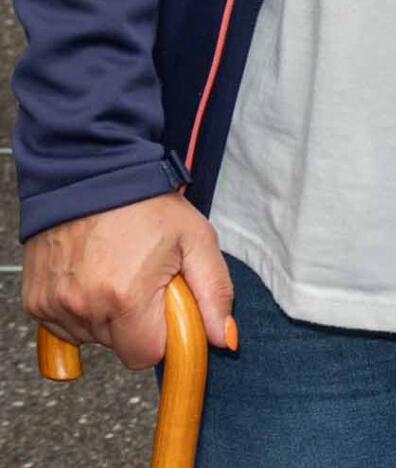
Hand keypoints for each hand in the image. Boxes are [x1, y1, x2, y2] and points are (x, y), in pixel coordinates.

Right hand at [22, 193, 237, 368]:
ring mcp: (55, 306)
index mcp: (126, 297)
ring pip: (92, 337)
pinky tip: (92, 276)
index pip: (147, 356)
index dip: (164, 336)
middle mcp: (84, 306)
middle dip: (138, 322)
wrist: (90, 176)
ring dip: (109, 316)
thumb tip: (224, 339)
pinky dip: (82, 309)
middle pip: (120, 346)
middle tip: (145, 280)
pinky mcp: (35, 302)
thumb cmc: (145, 206)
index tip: (169, 311)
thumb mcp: (197, 241)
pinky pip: (65, 326)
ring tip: (117, 272)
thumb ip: (215, 293)